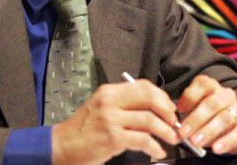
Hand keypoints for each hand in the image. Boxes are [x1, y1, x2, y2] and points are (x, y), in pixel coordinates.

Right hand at [52, 79, 181, 164]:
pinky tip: (156, 151)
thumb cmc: (83, 130)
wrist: (62, 146)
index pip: (143, 85)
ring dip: (166, 130)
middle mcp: (110, 101)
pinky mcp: (112, 137)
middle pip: (149, 98)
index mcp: (109, 91)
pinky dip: (154, 147)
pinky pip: (142, 140)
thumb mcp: (101, 109)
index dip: (161, 96)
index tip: (169, 107)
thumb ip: (123, 105)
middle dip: (167, 110)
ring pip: (149, 119)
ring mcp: (110, 119)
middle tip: (174, 122)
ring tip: (171, 138)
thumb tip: (153, 109)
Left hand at [177, 75, 236, 155]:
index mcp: (211, 86)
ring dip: (207, 131)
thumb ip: (187, 112)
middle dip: (195, 119)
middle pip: (211, 103)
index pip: (202, 84)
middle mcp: (225, 94)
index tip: (179, 110)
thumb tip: (176, 124)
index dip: (189, 96)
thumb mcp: (196, 108)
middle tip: (183, 132)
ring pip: (223, 118)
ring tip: (195, 141)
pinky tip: (215, 148)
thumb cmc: (207, 115)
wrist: (233, 126)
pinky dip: (225, 142)